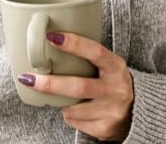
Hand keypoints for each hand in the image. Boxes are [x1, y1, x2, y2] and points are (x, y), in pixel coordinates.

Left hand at [17, 32, 133, 140]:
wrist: (137, 113)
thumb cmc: (112, 83)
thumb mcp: (108, 66)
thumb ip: (88, 57)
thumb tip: (50, 43)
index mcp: (116, 66)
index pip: (95, 52)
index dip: (74, 44)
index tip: (51, 37)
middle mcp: (117, 88)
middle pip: (78, 86)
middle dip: (50, 84)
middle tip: (28, 78)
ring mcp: (112, 110)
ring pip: (72, 108)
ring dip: (62, 103)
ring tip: (67, 98)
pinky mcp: (106, 128)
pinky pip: (75, 122)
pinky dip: (70, 116)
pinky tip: (79, 111)